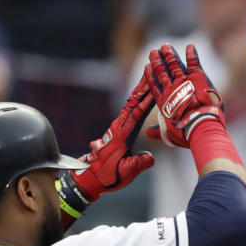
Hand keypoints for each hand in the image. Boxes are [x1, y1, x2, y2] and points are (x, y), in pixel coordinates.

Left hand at [68, 74, 155, 200]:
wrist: (91, 177)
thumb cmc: (108, 176)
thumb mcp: (126, 172)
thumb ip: (139, 164)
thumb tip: (151, 158)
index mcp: (122, 135)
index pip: (136, 114)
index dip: (146, 100)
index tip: (154, 86)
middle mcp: (119, 127)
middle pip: (133, 102)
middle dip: (143, 85)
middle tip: (152, 68)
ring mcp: (118, 127)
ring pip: (131, 103)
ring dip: (140, 88)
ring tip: (149, 73)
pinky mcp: (119, 130)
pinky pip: (129, 110)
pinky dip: (137, 99)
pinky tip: (143, 93)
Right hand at [146, 43, 224, 147]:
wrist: (200, 126)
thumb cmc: (185, 133)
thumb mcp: (169, 135)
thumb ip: (158, 132)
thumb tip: (147, 133)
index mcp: (163, 101)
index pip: (154, 84)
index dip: (151, 75)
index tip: (146, 66)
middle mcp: (171, 88)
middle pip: (162, 71)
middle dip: (157, 61)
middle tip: (153, 51)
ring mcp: (184, 81)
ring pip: (174, 64)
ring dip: (169, 55)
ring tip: (165, 46)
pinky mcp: (197, 77)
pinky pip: (193, 62)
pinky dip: (192, 54)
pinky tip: (190, 46)